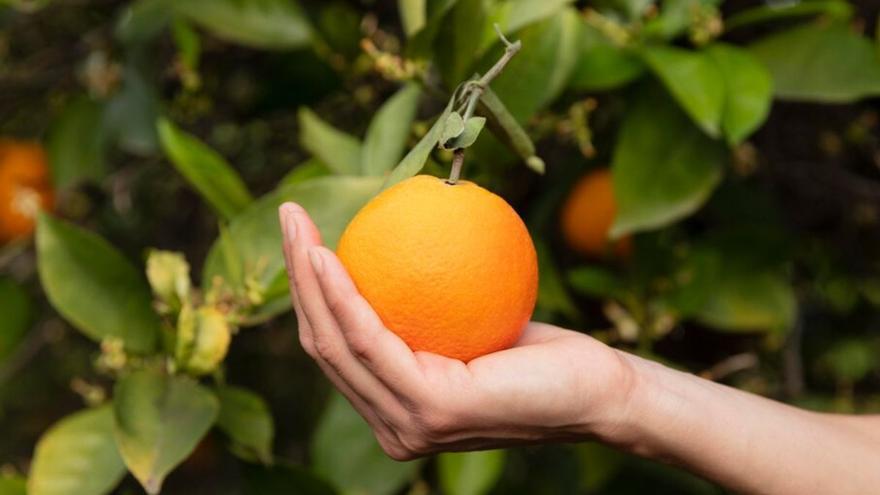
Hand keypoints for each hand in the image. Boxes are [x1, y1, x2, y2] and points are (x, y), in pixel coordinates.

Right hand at [279, 202, 635, 458]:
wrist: (599, 390)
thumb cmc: (542, 355)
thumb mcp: (473, 326)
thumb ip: (429, 310)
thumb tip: (400, 246)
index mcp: (396, 412)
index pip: (338, 349)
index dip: (311, 291)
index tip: (304, 234)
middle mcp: (393, 428)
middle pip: (324, 345)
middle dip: (297, 277)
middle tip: (289, 216)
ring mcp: (408, 426)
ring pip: (336, 343)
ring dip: (309, 278)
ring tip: (298, 224)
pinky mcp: (430, 412)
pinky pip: (374, 341)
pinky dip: (345, 296)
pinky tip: (330, 254)